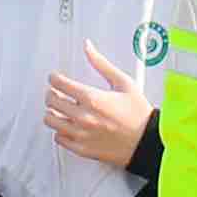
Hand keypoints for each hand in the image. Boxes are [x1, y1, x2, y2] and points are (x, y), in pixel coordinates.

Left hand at [40, 49, 148, 164]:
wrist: (146, 141)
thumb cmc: (138, 114)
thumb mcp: (124, 83)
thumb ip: (101, 64)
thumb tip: (88, 48)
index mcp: (93, 98)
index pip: (59, 84)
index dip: (54, 78)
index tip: (55, 78)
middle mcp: (83, 117)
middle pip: (51, 101)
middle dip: (52, 93)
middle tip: (57, 92)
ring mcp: (81, 134)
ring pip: (50, 120)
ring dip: (53, 112)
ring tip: (60, 109)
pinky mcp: (81, 148)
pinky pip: (59, 138)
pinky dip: (60, 131)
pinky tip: (68, 126)